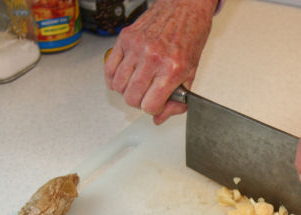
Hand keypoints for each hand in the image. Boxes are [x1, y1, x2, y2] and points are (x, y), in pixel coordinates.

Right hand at [104, 0, 216, 124]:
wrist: (184, 8)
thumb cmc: (190, 36)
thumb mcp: (191, 72)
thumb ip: (177, 98)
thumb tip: (160, 118)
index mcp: (172, 68)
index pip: (150, 105)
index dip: (153, 110)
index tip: (156, 106)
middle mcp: (153, 58)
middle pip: (132, 98)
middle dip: (139, 103)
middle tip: (146, 97)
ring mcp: (136, 47)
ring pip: (118, 86)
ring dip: (126, 91)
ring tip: (137, 86)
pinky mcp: (125, 38)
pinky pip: (109, 68)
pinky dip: (113, 78)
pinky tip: (124, 78)